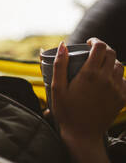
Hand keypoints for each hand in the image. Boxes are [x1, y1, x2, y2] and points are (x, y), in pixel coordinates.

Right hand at [51, 38, 125, 161]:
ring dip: (111, 62)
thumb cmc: (66, 111)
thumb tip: (62, 45)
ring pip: (120, 66)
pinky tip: (107, 81)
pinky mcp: (122, 98)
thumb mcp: (57, 87)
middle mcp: (106, 79)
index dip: (96, 41)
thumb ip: (60, 64)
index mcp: (90, 74)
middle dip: (103, 49)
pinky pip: (125, 80)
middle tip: (93, 53)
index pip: (100, 47)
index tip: (89, 42)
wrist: (82, 135)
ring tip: (99, 67)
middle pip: (112, 54)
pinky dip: (118, 76)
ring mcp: (117, 89)